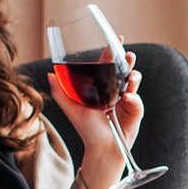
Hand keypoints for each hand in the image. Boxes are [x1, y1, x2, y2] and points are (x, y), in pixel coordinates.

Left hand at [46, 51, 143, 188]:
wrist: (99, 149)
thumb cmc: (86, 129)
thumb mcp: (71, 108)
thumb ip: (61, 91)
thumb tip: (51, 73)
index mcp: (102, 86)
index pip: (108, 64)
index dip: (113, 51)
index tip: (117, 39)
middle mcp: (116, 90)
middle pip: (124, 69)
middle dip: (127, 61)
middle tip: (127, 56)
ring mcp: (127, 100)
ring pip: (134, 81)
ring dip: (134, 76)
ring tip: (130, 78)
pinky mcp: (135, 112)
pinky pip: (137, 101)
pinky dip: (133, 99)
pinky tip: (127, 99)